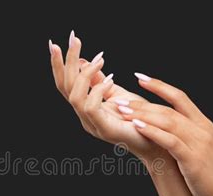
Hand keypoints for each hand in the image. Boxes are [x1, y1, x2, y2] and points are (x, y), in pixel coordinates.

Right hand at [49, 32, 170, 163]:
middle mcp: (84, 117)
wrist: (157, 139)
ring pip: (75, 96)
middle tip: (74, 39)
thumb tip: (84, 61)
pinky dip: (98, 89)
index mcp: (85, 108)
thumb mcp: (117, 93)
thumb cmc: (139, 118)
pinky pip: (91, 107)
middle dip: (66, 61)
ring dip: (85, 74)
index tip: (55, 43)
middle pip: (66, 88)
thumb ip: (99, 81)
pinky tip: (111, 78)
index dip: (58, 65)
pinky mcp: (104, 129)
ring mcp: (92, 124)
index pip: (65, 85)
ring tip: (101, 60)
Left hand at [116, 73, 212, 195]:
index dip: (159, 86)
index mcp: (204, 125)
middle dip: (142, 102)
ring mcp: (199, 143)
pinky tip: (136, 126)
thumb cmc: (210, 178)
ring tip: (122, 110)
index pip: (179, 97)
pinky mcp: (193, 159)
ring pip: (168, 121)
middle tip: (120, 99)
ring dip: (143, 114)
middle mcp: (202, 129)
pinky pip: (170, 140)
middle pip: (169, 108)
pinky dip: (152, 131)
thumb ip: (186, 136)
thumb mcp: (200, 150)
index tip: (140, 77)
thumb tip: (166, 129)